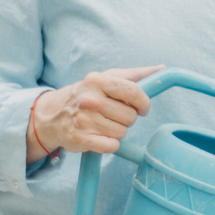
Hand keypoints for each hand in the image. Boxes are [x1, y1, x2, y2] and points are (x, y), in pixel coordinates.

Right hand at [27, 67, 162, 160]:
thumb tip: (162, 68)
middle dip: (127, 118)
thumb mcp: (106, 78)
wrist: (52, 115)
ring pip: (122, 132)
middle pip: (130, 116)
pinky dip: (110, 144)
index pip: (134, 93)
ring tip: (103, 124)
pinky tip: (99, 136)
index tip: (141, 108)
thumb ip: (135, 74)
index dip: (143, 103)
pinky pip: (111, 145)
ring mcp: (83, 120)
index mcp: (97, 81)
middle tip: (114, 115)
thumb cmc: (87, 94)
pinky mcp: (80, 139)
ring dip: (117, 131)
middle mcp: (89, 99)